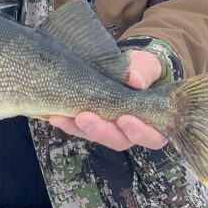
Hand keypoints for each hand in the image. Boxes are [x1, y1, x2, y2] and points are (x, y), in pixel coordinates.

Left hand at [49, 49, 167, 150]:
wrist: (124, 67)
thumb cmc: (142, 70)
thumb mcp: (147, 66)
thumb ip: (144, 72)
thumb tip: (135, 79)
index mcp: (152, 123)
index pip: (152, 137)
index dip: (139, 132)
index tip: (125, 119)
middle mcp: (129, 132)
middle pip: (118, 141)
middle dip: (101, 131)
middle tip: (85, 117)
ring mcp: (108, 129)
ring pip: (95, 137)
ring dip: (79, 129)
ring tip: (63, 116)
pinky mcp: (90, 124)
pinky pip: (78, 128)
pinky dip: (67, 123)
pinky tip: (55, 116)